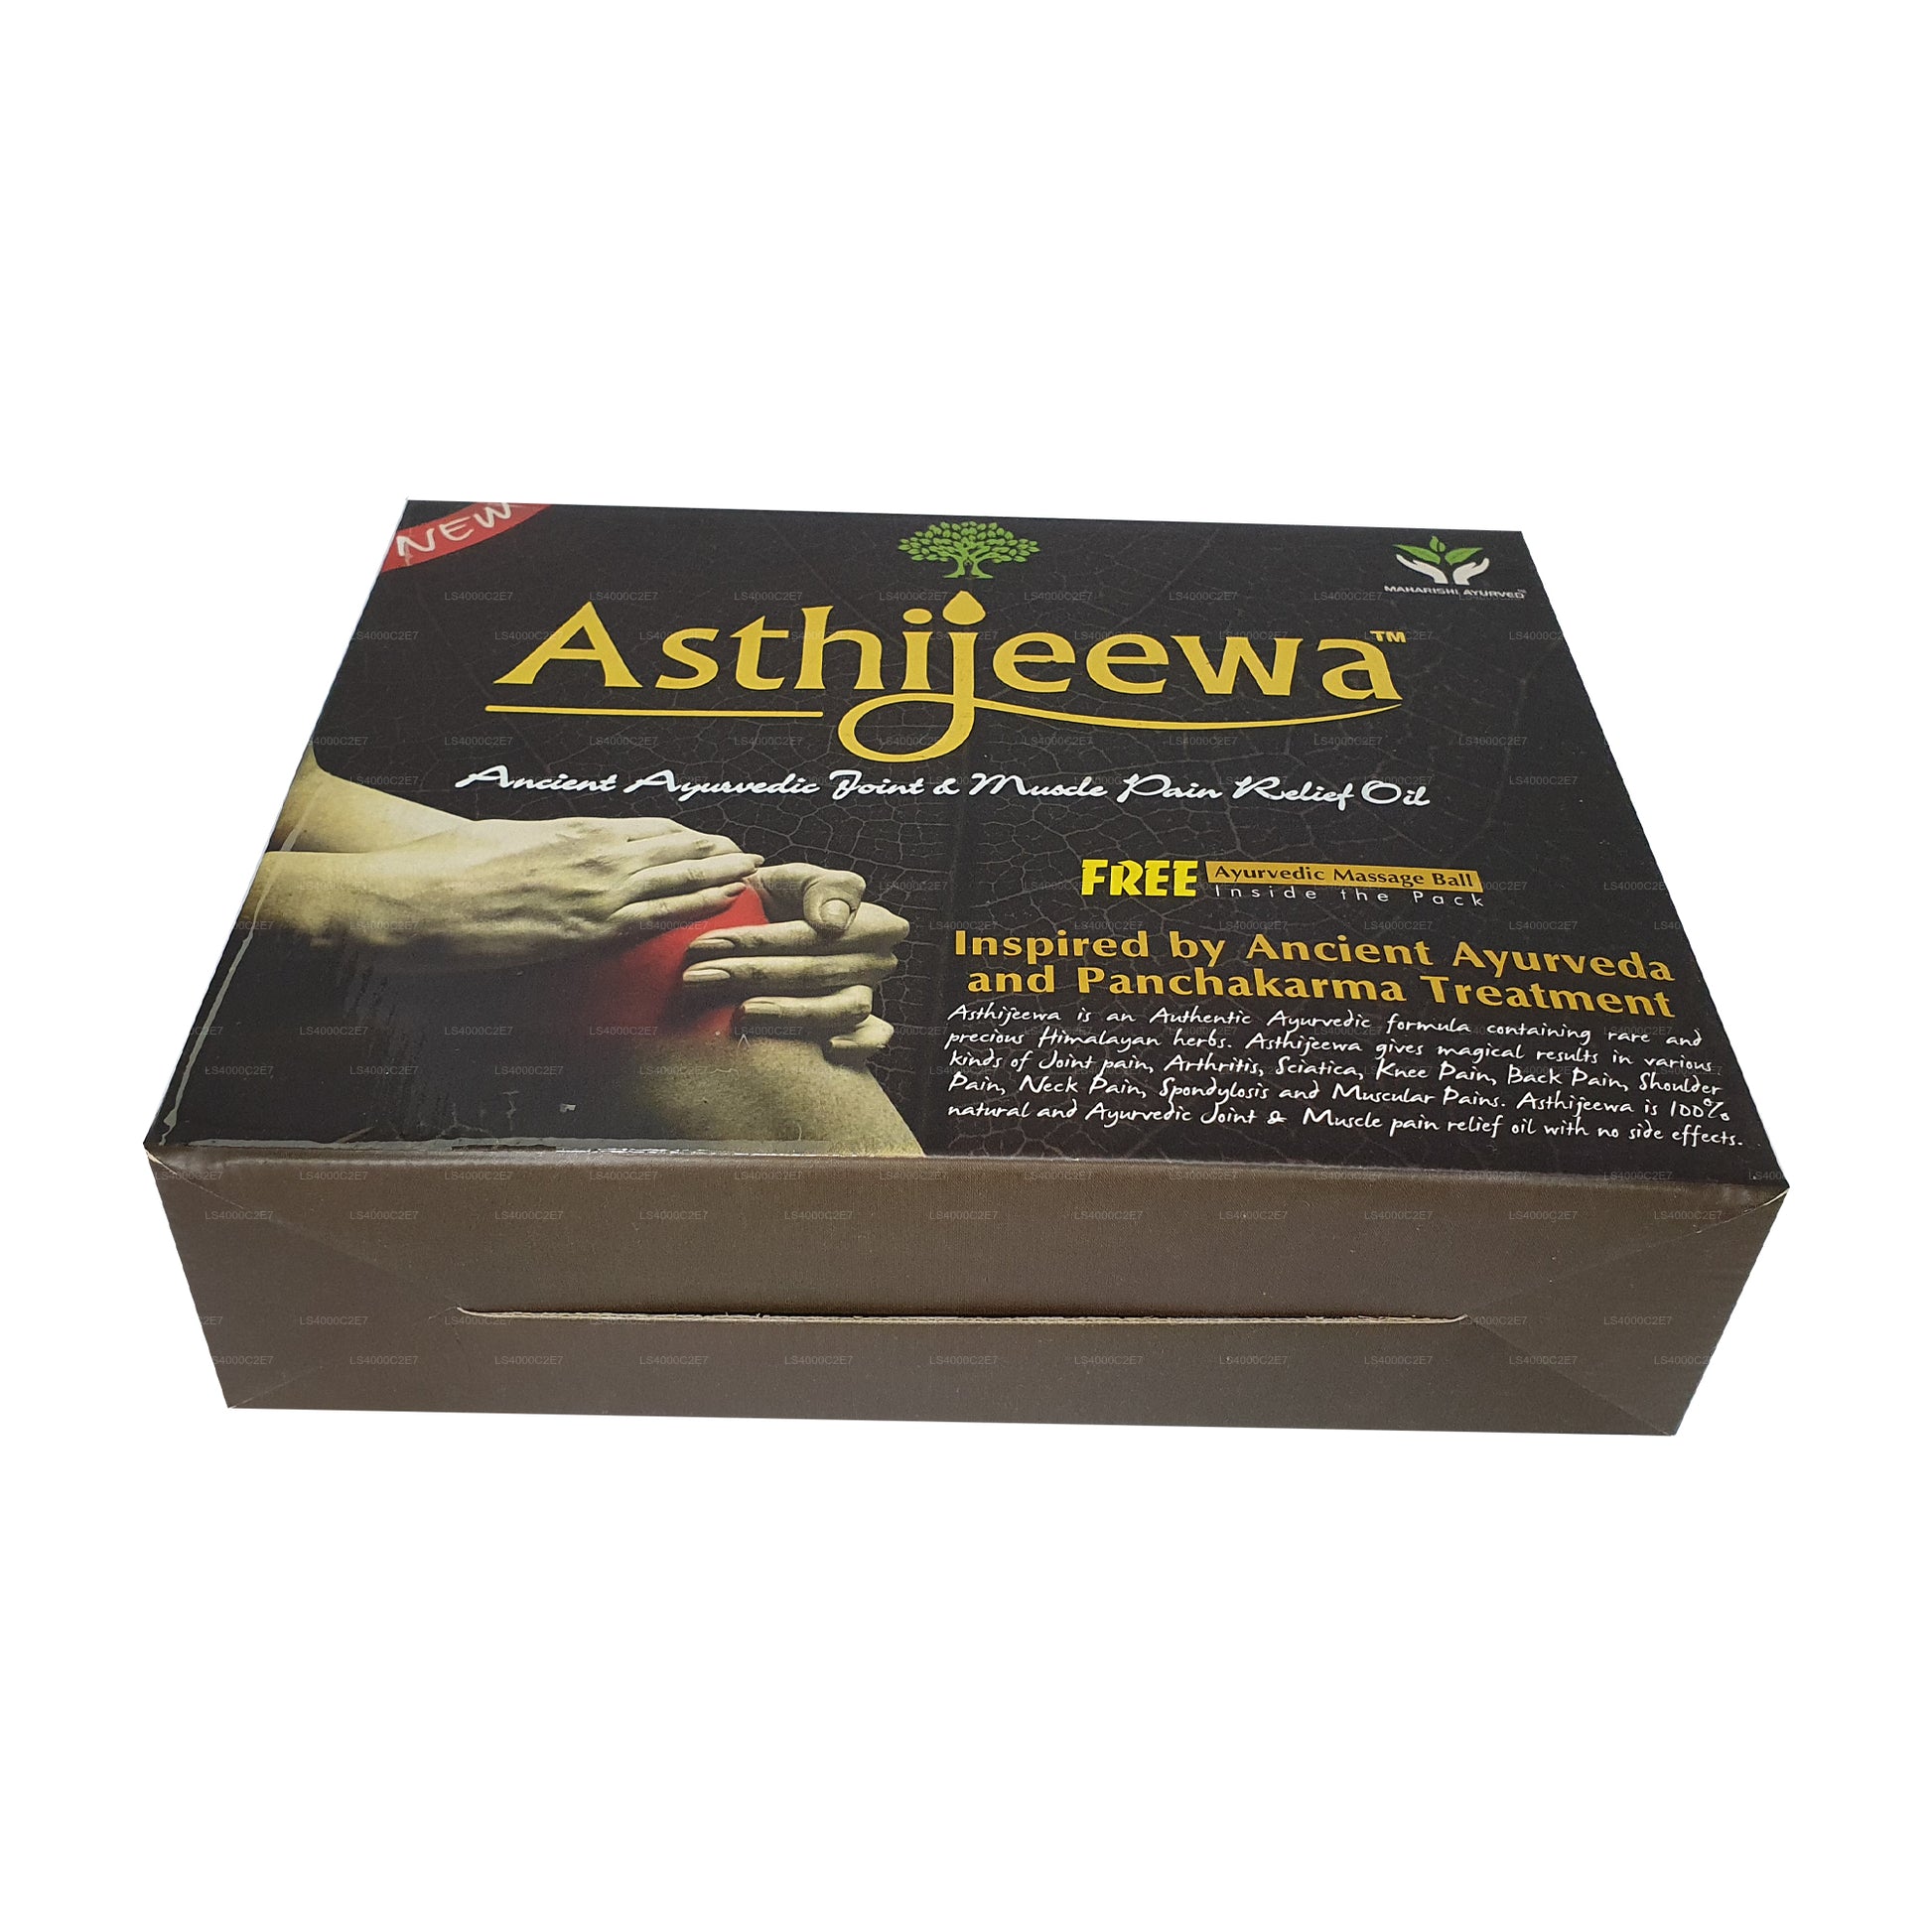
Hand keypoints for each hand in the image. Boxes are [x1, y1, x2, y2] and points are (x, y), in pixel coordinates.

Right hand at [316, 816, 761, 970]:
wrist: (411, 900)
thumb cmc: (442, 869)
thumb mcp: (499, 840)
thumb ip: (538, 847)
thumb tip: (554, 851)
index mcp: (569, 831)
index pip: (645, 829)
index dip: (683, 836)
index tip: (708, 838)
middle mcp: (590, 855)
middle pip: (670, 850)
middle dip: (714, 852)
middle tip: (749, 853)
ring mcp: (591, 892)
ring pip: (673, 880)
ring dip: (717, 875)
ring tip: (751, 872)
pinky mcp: (583, 931)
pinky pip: (653, 917)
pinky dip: (693, 907)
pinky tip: (720, 904)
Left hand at [681, 862, 909, 1061]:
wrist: (756, 929)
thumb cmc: (774, 900)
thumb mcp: (789, 878)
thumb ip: (820, 887)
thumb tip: (833, 924)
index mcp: (869, 919)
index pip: (813, 934)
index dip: (761, 941)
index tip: (710, 942)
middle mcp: (876, 959)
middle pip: (816, 972)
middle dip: (752, 974)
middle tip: (698, 976)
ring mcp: (867, 993)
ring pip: (838, 1008)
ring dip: (785, 1011)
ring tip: (737, 1012)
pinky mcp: (859, 1027)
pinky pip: (869, 1038)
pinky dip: (854, 1044)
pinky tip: (822, 1047)